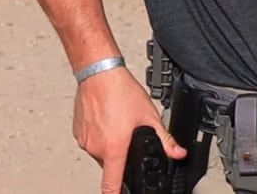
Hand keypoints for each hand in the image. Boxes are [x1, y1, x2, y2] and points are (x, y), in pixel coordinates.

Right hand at [73, 67, 186, 192]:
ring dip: (109, 145)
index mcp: (114, 148)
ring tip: (117, 123)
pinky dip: (99, 136)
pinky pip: (91, 142)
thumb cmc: (120, 91)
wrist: (99, 73)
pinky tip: (107, 120)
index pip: (111, 186)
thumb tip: (178, 153)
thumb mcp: (149, 116)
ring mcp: (85, 140)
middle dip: (120, 156)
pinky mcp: (78, 132)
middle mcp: (97, 148)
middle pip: (110, 165)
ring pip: (100, 153)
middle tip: (127, 136)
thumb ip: (165, 139)